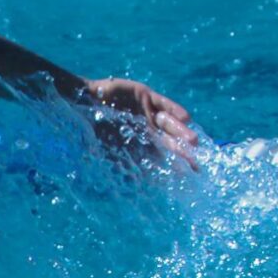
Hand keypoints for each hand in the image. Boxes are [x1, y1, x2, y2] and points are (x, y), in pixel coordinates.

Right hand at [81, 77, 197, 166]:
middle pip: (167, 142)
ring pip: (168, 123)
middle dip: (181, 151)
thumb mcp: (108, 151)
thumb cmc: (90, 130)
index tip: (186, 175)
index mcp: (135, 145)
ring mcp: (145, 112)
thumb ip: (126, 163)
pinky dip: (174, 110)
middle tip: (196, 162)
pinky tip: (186, 118)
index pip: (158, 157)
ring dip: (180, 132)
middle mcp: (144, 130)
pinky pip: (163, 103)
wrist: (80, 103)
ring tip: (193, 142)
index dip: (172, 165)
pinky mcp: (144, 96)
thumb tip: (143, 182)